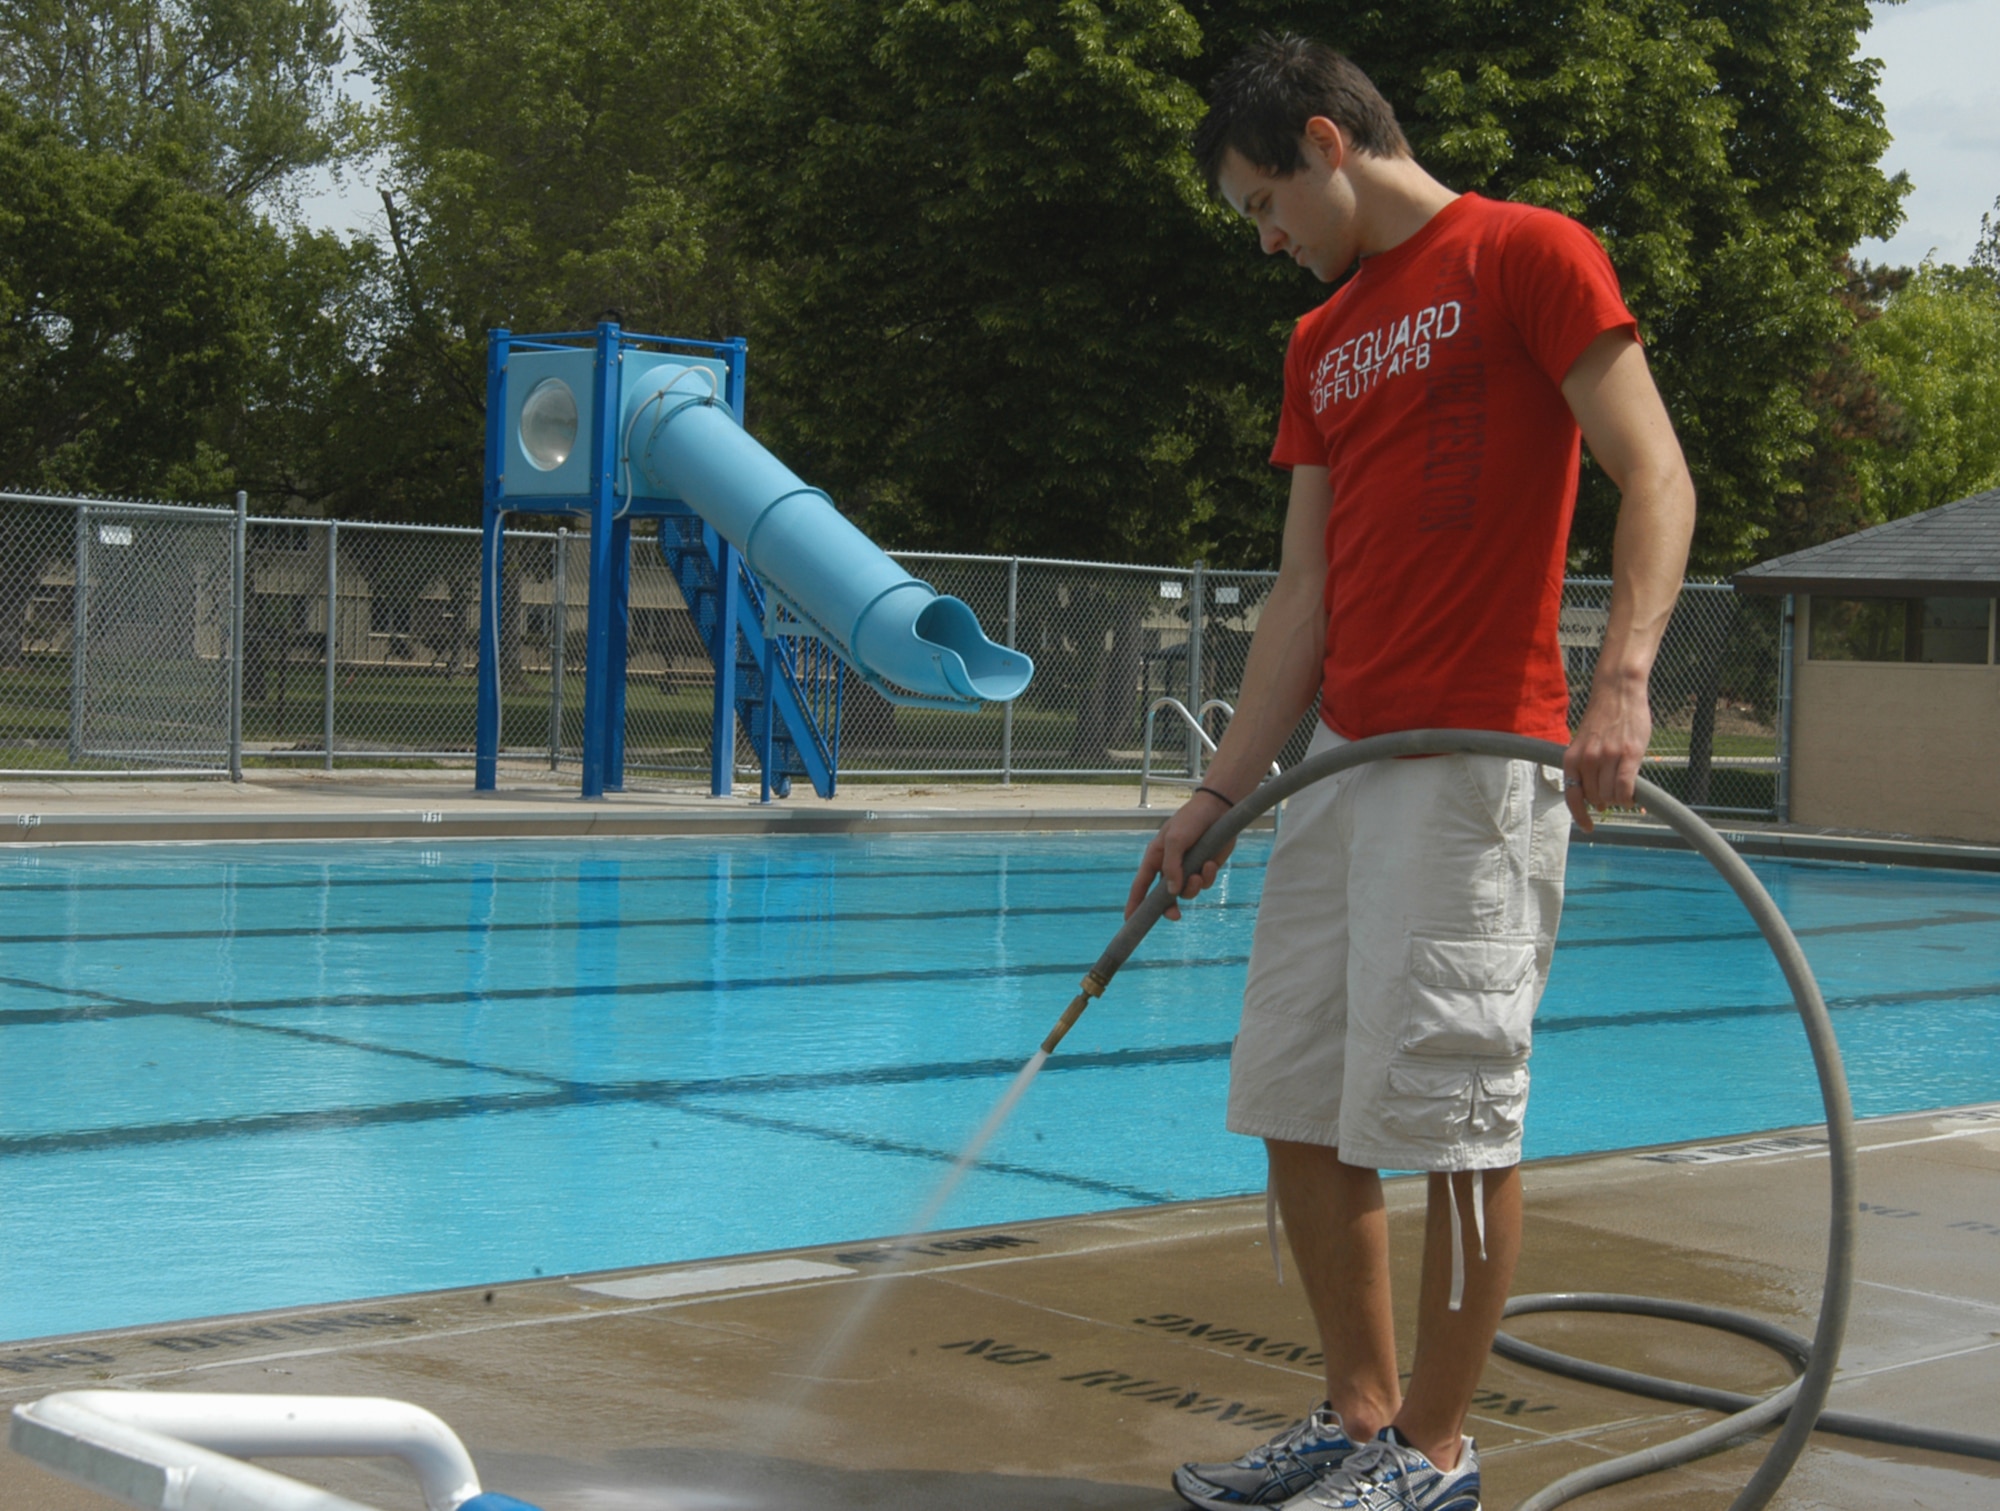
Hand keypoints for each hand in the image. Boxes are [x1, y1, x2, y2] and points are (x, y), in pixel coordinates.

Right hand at [1126, 790, 1236, 919]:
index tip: (1129, 920)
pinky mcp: (1205, 868)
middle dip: (1169, 908)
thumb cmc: (1191, 820)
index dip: (1134, 903)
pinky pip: (1204, 883)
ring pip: (1187, 892)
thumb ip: (1171, 867)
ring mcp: (1188, 869)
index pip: (1140, 885)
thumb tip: (1172, 892)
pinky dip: (1207, 876)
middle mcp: (1170, 867)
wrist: (1218, 809)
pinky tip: (1211, 862)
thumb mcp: (1175, 840)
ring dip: (1193, 887)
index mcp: (1155, 858)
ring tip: (1199, 873)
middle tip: (1175, 916)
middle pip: (1164, 897)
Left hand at [1563, 672, 1650, 832]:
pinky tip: (1631, 796)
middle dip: (1605, 801)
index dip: (1580, 816)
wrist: (1617, 692)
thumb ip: (1585, 769)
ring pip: (1612, 795)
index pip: (1572, 796)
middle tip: (1614, 793)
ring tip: (1624, 787)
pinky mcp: (1628, 754)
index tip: (1588, 828)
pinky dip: (1629, 797)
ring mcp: (1607, 756)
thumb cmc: (1603, 720)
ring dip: (1618, 798)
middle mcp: (1587, 759)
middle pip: (1596, 798)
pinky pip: (1626, 787)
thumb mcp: (1584, 744)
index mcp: (1572, 758)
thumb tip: (1595, 800)